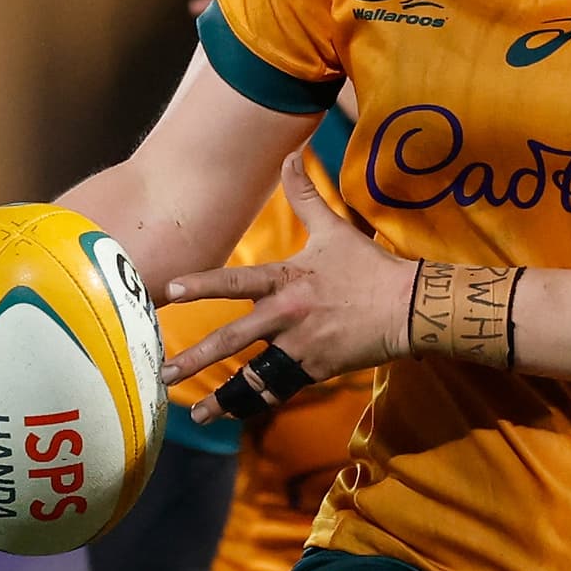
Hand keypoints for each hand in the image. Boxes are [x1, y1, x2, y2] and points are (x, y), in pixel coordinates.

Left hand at [161, 155, 409, 412]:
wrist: (408, 308)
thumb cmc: (369, 267)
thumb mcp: (334, 228)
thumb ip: (304, 194)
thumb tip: (291, 154)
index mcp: (285, 280)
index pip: (233, 281)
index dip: (200, 285)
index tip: (168, 293)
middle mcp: (286, 316)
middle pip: (232, 340)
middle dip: (195, 358)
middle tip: (162, 372)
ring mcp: (300, 347)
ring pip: (252, 377)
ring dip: (221, 397)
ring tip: (194, 412)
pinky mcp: (315, 370)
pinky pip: (278, 390)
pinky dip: (254, 404)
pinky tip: (231, 416)